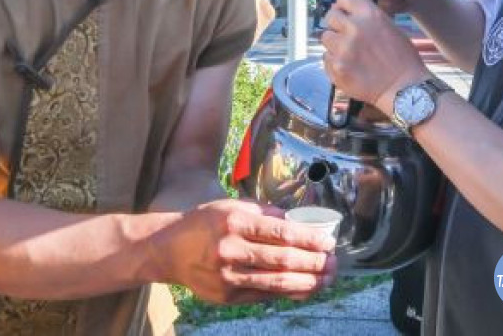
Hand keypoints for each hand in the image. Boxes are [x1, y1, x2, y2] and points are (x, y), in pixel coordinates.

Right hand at [151, 199, 335, 304]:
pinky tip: (305, 288)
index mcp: (234, 221)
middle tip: (333, 262)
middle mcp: (231, 248)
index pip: (282, 232)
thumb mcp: (230, 206)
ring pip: (277, 281)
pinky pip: (265, 294)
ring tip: (327, 279)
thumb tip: (298, 221)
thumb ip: (263, 213)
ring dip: (308, 282)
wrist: (169, 249)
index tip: (328, 242)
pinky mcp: (227, 295)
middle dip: (314, 262)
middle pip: (283, 259)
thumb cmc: (203, 223)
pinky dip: (288, 292)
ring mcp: (229, 275)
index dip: (309, 239)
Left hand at [321, 0, 429, 108]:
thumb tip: (346, 13)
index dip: (344, 5)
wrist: (405, 90)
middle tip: (346, 35)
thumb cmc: (402, 59)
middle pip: (330, 16)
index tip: (346, 13)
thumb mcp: (389, 27)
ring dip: (335, 43)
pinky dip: (335, 61)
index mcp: (369, 14)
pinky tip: (349, 67)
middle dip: (337, 24)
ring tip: (349, 53)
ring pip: (326, 37)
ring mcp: (343, 49)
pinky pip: (326, 58)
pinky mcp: (336, 67)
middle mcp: (353, 28)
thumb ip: (367, 18)